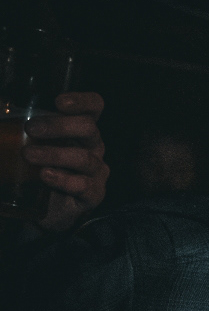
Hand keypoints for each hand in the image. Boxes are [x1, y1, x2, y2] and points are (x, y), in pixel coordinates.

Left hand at [24, 92, 109, 231]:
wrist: (41, 209)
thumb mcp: (26, 143)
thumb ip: (18, 128)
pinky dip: (63, 179)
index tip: (58, 102)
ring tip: (28, 155)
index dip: (82, 101)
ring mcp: (96, 171)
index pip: (94, 107)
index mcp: (81, 130)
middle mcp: (93, 147)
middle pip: (88, 128)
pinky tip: (45, 175)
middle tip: (31, 128)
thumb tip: (0, 108)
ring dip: (54, 154)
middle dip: (58, 126)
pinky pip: (83, 185)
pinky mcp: (94, 194)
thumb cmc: (35, 169)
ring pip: (83, 158)